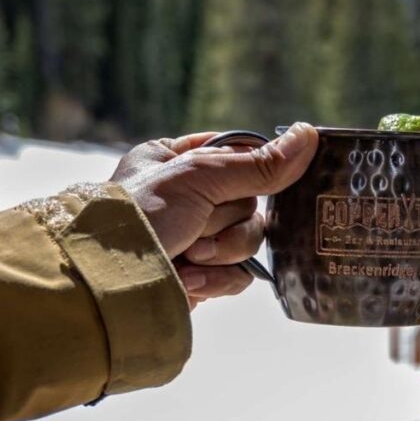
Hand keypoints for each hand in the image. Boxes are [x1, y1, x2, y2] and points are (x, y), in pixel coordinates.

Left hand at [110, 123, 318, 307]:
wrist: (110, 284)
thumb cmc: (139, 217)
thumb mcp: (199, 178)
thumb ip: (258, 164)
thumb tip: (309, 135)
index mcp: (177, 160)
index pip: (240, 155)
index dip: (250, 171)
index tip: (251, 179)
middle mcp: (188, 197)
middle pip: (250, 203)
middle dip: (226, 221)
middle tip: (195, 225)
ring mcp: (196, 238)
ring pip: (250, 240)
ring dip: (222, 251)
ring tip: (188, 256)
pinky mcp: (203, 275)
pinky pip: (240, 274)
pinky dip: (218, 279)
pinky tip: (189, 279)